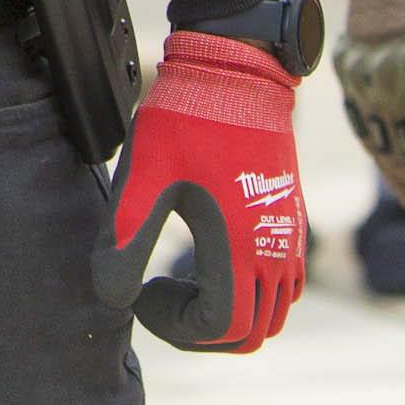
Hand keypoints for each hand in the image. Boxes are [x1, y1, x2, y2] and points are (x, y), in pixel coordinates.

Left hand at [107, 31, 306, 352]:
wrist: (235, 71)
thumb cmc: (186, 119)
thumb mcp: (142, 178)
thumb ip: (125, 242)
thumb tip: (114, 297)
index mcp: (237, 247)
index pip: (219, 329)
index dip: (174, 326)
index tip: (142, 291)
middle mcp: (273, 251)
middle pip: (250, 334)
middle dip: (199, 331)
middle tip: (157, 295)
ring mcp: (288, 238)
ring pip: (272, 315)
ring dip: (227, 315)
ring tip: (181, 281)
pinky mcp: (290, 221)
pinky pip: (285, 286)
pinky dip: (252, 295)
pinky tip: (210, 262)